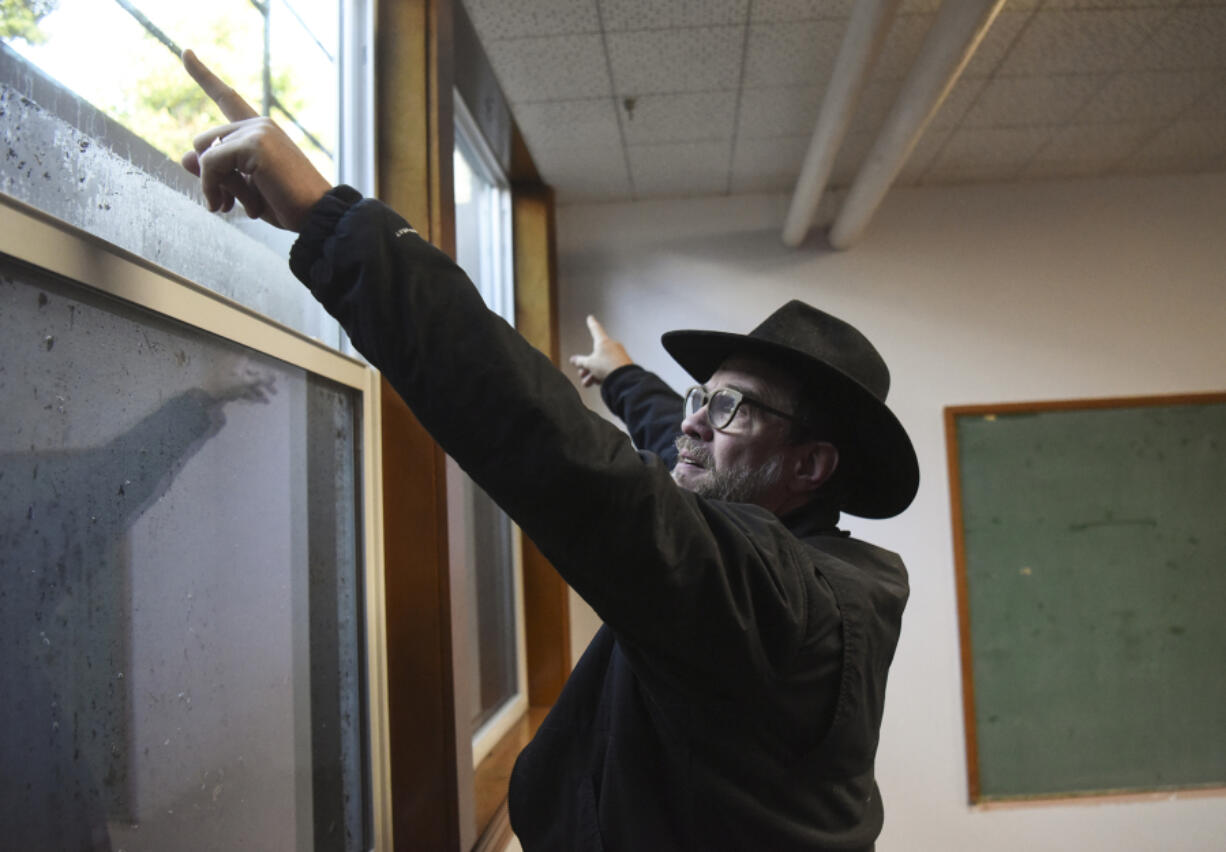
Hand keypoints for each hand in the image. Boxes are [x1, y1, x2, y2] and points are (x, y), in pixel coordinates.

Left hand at [179, 50, 331, 230]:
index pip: (227, 97)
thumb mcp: (245, 188)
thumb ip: (216, 172)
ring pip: (204, 153)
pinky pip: (210, 163)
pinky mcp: (255, 144)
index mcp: (260, 131)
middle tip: (226, 205)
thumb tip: (184, 157)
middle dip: (209, 177)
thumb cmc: (287, 205)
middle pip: (204, 142)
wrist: (318, 216)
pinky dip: (212, 187)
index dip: (203, 75)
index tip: (185, 53)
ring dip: (213, 186)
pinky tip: (229, 206)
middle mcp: (259, 125)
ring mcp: (258, 131)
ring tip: (237, 208)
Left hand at [200, 353, 277, 404]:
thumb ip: (261, 378)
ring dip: (259, 393)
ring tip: (267, 402)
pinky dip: (251, 395)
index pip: (257, 364)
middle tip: (275, 393)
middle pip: (255, 376)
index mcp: (241, 365)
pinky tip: (258, 402)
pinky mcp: (232, 388)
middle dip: (265, 385)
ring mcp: (234, 379)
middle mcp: (238, 370)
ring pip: (251, 385)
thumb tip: (274, 375)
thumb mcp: (246, 382)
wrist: (208, 396)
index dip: (266, 370)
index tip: (275, 378)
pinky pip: (244, 391)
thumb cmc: (227, 386)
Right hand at [568, 315, 632, 386]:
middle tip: (582, 373)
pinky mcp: (623, 365)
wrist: (625, 379)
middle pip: (596, 354)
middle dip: (587, 366)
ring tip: (588, 382)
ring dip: (593, 373)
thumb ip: (580, 362)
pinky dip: (602, 375)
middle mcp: (612, 346)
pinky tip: (598, 382)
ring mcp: (618, 356)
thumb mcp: (589, 364)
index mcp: (603, 342)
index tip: (590, 318)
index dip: (591, 323)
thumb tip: (574, 360)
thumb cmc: (609, 368)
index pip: (596, 329)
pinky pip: (609, 368)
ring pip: (602, 363)